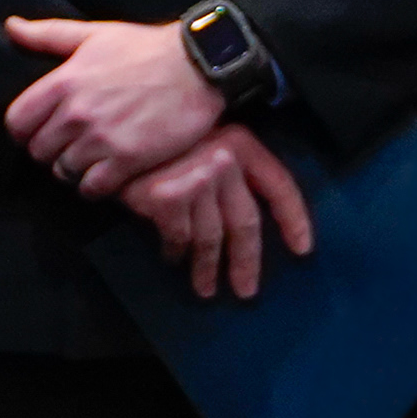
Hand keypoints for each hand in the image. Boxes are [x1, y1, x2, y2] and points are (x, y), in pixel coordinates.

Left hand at [1, 18, 220, 193]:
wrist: (199, 64)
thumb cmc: (145, 48)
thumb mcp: (94, 34)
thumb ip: (47, 34)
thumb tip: (10, 26)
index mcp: (63, 81)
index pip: (16, 123)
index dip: (25, 131)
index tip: (41, 130)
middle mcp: (77, 112)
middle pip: (39, 152)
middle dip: (51, 150)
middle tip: (71, 145)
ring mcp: (102, 138)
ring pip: (64, 172)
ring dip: (75, 169)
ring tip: (92, 158)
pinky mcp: (128, 160)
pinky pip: (92, 188)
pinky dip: (96, 185)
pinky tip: (109, 172)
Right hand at [116, 126, 313, 298]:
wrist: (114, 127)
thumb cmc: (163, 137)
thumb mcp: (204, 141)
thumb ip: (229, 173)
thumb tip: (245, 223)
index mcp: (242, 143)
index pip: (280, 185)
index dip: (294, 219)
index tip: (302, 249)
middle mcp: (225, 160)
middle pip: (246, 222)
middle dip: (246, 261)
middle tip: (246, 290)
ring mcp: (198, 179)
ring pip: (211, 238)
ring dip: (207, 268)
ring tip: (206, 288)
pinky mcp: (168, 198)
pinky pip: (179, 239)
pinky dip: (175, 252)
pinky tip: (172, 257)